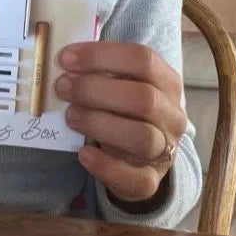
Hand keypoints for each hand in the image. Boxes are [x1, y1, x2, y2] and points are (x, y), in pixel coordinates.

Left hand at [55, 41, 186, 206]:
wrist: (141, 154)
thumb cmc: (124, 108)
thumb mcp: (120, 84)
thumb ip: (100, 72)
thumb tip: (66, 62)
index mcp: (167, 83)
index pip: (142, 59)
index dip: (101, 56)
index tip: (65, 58)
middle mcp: (172, 116)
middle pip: (143, 98)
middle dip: (95, 89)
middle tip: (62, 87)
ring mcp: (166, 150)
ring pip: (141, 137)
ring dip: (99, 123)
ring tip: (70, 116)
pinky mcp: (151, 180)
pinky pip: (136, 179)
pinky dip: (106, 166)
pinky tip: (84, 153)